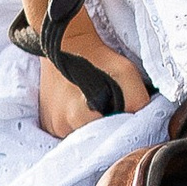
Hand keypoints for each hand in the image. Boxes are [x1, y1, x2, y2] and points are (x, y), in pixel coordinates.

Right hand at [36, 17, 149, 136]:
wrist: (68, 44)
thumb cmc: (99, 58)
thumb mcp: (128, 75)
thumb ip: (139, 103)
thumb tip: (141, 126)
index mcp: (78, 117)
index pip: (106, 140)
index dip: (116, 131)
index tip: (120, 118)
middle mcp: (61, 126)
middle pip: (91, 142)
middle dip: (103, 131)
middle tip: (109, 111)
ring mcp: (50, 126)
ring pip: (78, 139)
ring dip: (89, 129)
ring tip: (93, 109)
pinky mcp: (46, 123)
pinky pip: (66, 133)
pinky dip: (76, 126)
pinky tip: (80, 109)